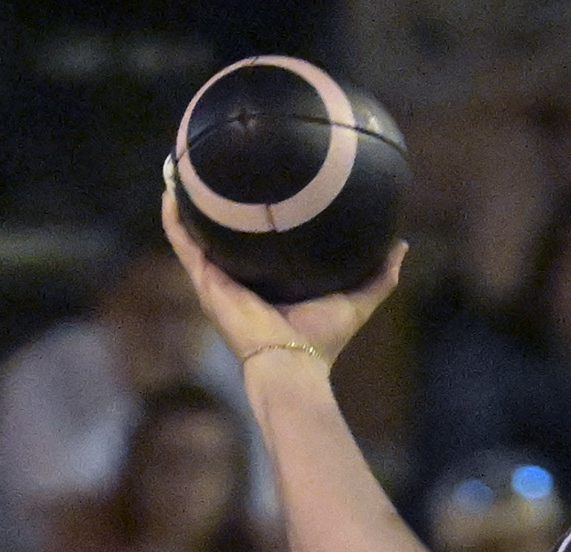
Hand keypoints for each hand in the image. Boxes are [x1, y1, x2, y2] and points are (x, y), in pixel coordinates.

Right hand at [159, 159, 406, 365]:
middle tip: (216, 165)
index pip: (260, 245)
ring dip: (185, 202)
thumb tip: (401, 245)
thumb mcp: (356, 300)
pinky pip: (183, 242)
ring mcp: (218, 280)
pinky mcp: (205, 282)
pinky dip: (173, 217)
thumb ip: (379, 276)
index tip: (261, 185)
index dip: (258, 218)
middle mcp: (238, 280)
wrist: (292, 366)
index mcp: (269, 283)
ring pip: (194, 234)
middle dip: (216, 204)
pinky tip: (170, 189)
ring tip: (180, 168)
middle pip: (223, 235)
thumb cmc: (321, 341)